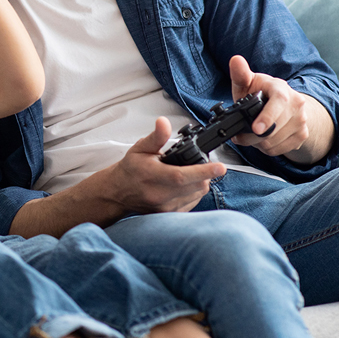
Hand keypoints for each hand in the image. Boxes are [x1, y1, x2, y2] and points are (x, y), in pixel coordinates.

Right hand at [107, 117, 225, 212]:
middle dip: (205, 174)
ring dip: (200, 183)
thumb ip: (156, 136)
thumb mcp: (140, 148)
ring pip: (197, 194)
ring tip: (190, 174)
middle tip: (200, 164)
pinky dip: (194, 193)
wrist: (117, 193)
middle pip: (195, 185)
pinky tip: (186, 186)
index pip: (181, 175)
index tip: (220, 167)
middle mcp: (159, 194)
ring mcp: (164, 207)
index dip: (203, 171)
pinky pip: (192, 203)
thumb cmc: (130, 169)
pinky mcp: (168, 215)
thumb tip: (163, 122)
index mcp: (152, 175)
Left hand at [227, 55, 312, 156]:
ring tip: (253, 133)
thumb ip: (240, 74)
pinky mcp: (303, 135)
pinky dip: (267, 148)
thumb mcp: (249, 82)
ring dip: (258, 143)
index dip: (267, 117)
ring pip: (274, 142)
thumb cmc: (262, 92)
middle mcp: (297, 104)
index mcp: (282, 89)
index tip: (256, 128)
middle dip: (251, 135)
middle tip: (240, 135)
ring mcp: (302, 121)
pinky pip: (279, 150)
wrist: (285, 103)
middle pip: (273, 129)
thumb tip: (235, 60)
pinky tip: (263, 138)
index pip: (279, 102)